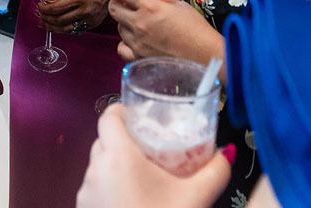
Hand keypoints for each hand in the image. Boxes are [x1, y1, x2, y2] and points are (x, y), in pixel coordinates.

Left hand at [38, 0, 111, 32]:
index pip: (56, 8)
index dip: (44, 10)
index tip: (39, 6)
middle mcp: (85, 10)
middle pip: (59, 21)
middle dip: (45, 19)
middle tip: (39, 15)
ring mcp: (90, 19)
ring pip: (66, 29)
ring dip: (53, 28)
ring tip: (44, 24)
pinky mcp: (94, 24)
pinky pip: (75, 30)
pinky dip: (64, 29)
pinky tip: (57, 26)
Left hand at [76, 105, 231, 207]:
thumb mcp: (195, 198)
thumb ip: (215, 171)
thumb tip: (225, 154)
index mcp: (118, 156)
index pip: (109, 115)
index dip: (123, 111)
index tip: (140, 115)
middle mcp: (95, 170)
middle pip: (104, 140)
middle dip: (125, 140)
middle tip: (150, 147)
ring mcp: (85, 193)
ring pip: (98, 165)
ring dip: (117, 165)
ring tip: (144, 177)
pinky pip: (95, 188)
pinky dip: (110, 187)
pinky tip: (134, 200)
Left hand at [107, 0, 224, 68]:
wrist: (204, 56)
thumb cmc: (196, 30)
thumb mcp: (180, 6)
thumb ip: (162, 1)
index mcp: (151, 8)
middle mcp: (140, 24)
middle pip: (114, 9)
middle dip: (118, 3)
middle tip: (126, 4)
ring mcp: (137, 43)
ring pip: (118, 28)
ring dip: (125, 23)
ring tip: (139, 24)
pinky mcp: (139, 58)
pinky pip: (121, 48)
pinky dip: (125, 43)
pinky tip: (135, 41)